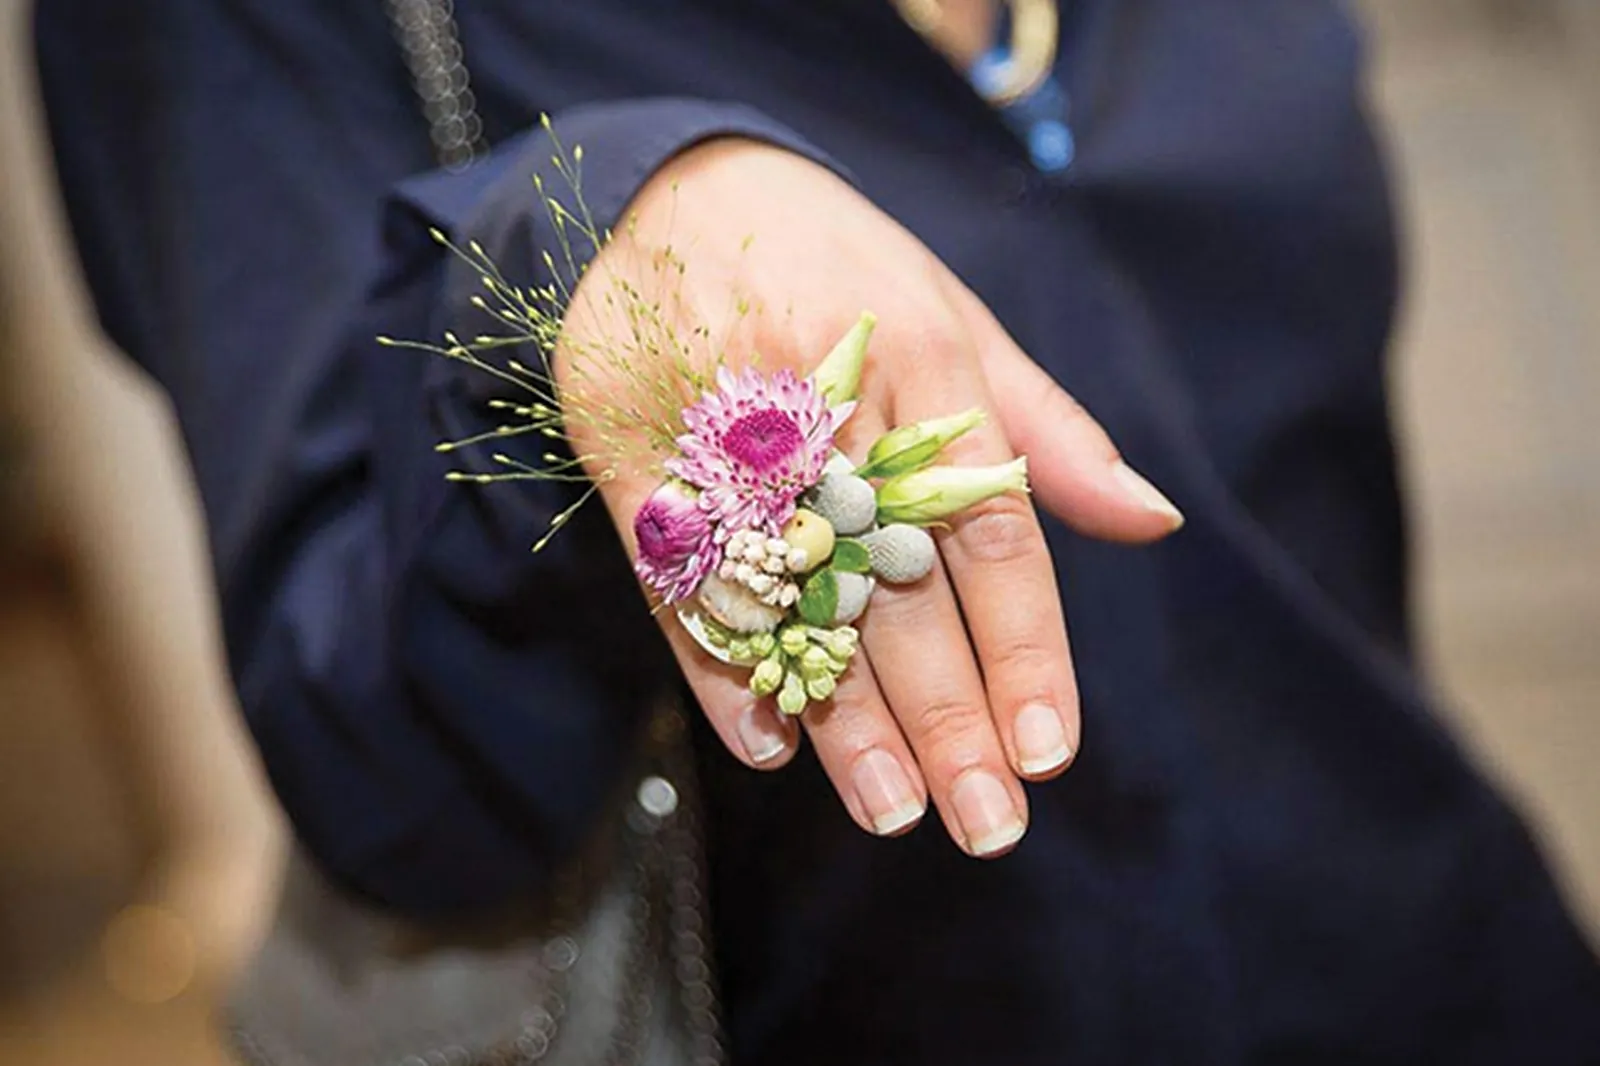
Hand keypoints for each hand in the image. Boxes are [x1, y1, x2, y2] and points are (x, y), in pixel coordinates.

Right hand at [559, 139, 1182, 856]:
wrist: (677, 188)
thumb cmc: (843, 261)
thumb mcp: (960, 317)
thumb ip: (1048, 431)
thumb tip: (1152, 522)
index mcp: (928, 362)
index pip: (991, 533)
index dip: (1025, 648)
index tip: (1050, 749)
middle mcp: (832, 402)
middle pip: (900, 587)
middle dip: (947, 715)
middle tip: (985, 823)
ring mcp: (726, 431)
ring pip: (796, 599)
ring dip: (844, 716)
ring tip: (893, 811)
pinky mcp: (639, 455)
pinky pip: (684, 577)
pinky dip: (722, 666)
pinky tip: (769, 744)